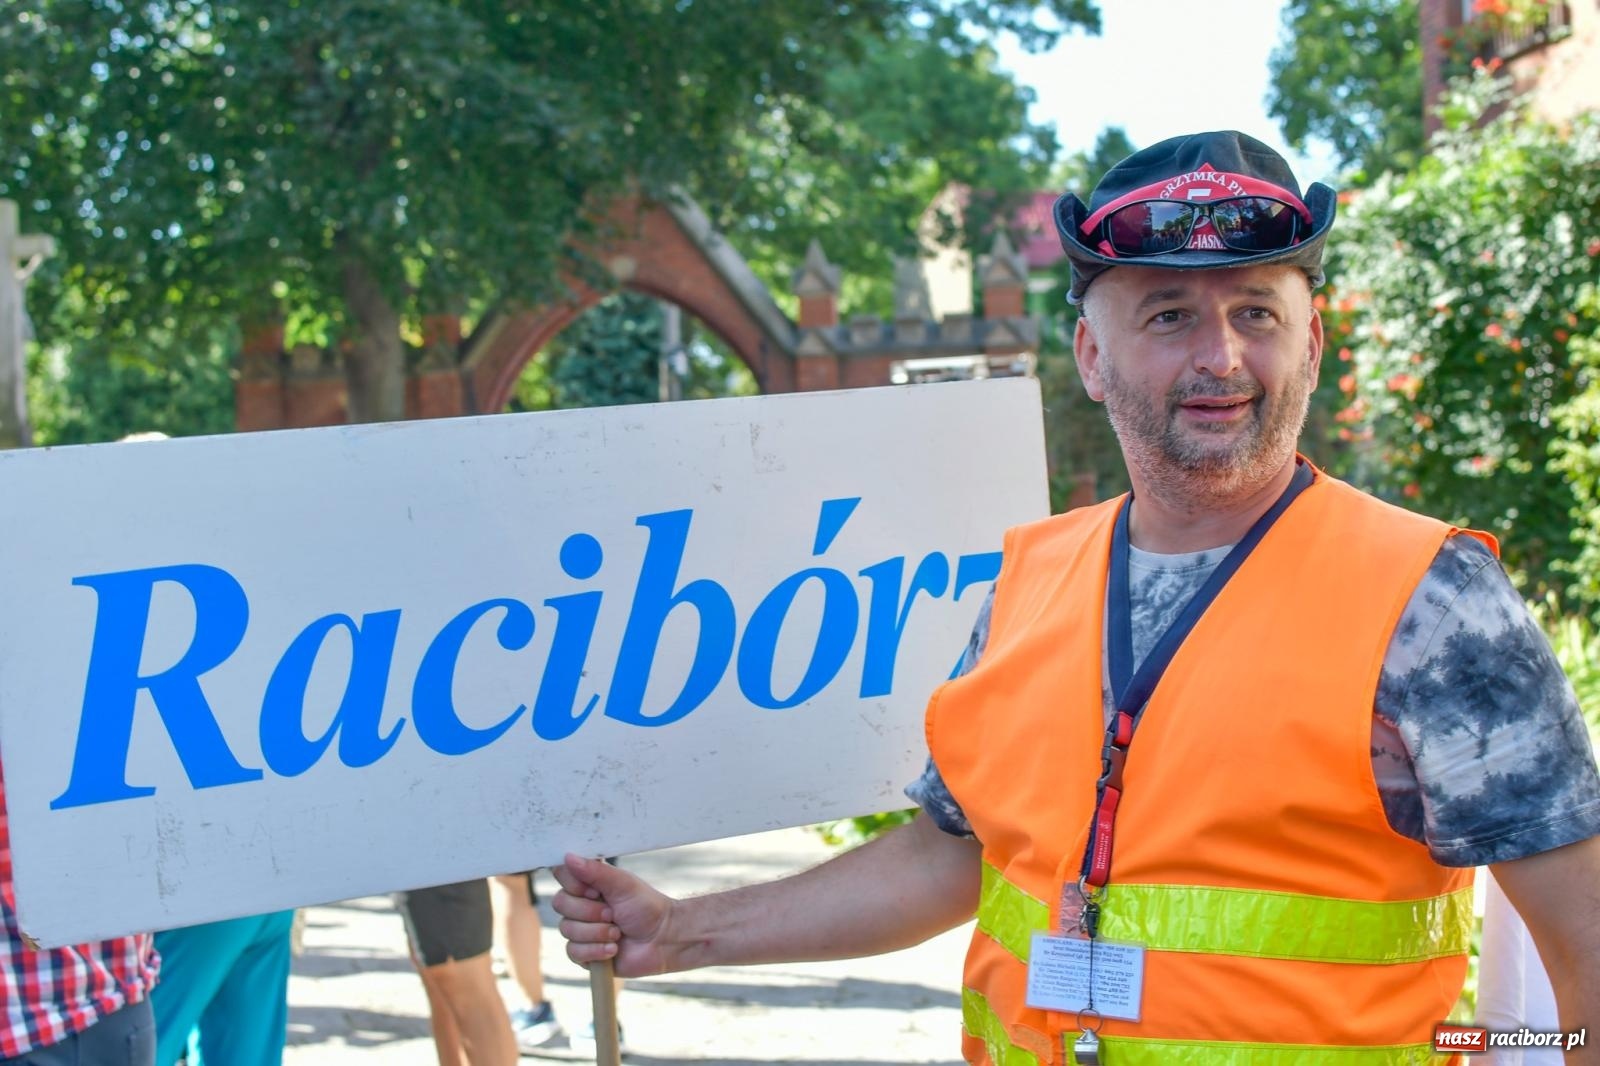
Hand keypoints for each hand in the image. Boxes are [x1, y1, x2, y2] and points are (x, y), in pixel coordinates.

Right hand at [552, 854, 677, 976]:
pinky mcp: (585, 953)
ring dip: (596, 932)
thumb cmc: (647, 907)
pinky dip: (595, 950)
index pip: (562, 875)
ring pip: (567, 930)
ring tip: (617, 933)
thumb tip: (568, 856)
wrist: (663, 939)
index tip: (597, 890)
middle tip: (613, 914)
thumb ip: (595, 871)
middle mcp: (581, 905)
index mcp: (589, 884)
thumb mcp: (623, 884)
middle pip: (560, 904)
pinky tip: (613, 949)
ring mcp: (582, 929)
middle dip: (590, 912)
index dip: (575, 885)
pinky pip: (573, 952)